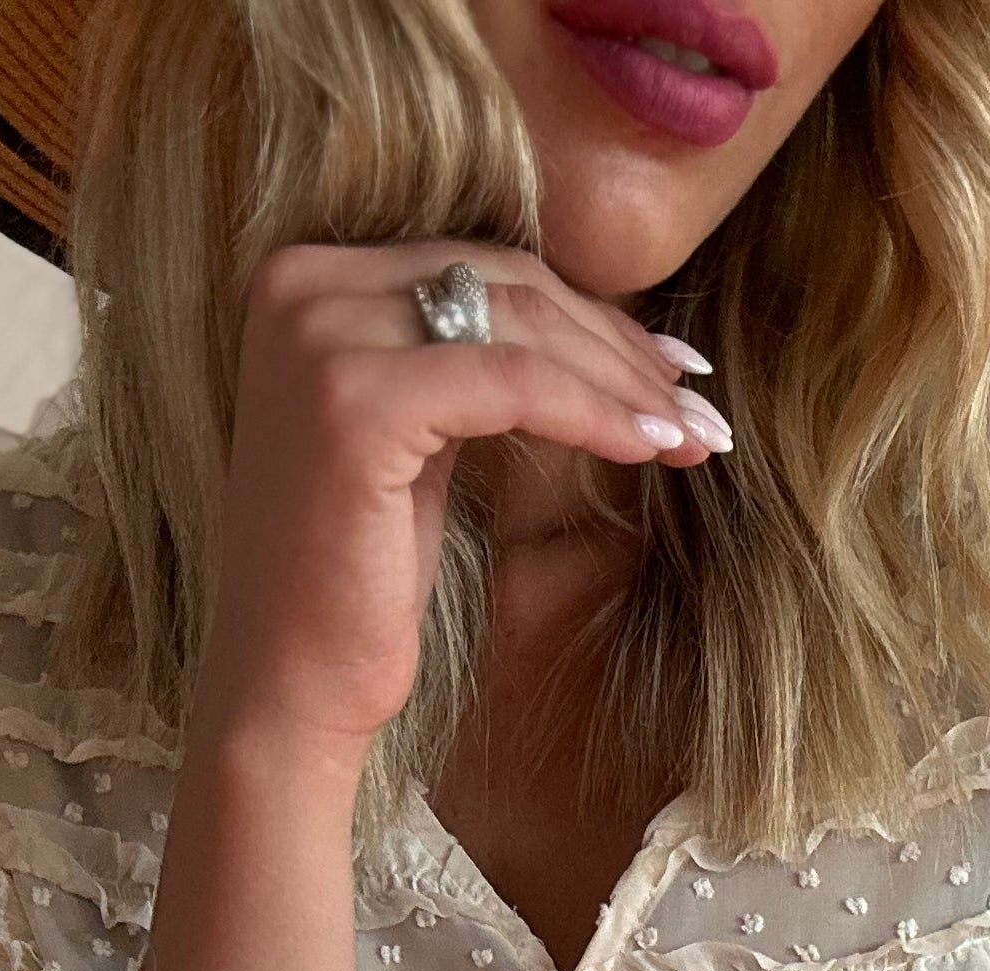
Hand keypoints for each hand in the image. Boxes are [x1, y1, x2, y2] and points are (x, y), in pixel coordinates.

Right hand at [191, 239, 722, 762]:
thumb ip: (471, 362)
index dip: (586, 315)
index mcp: (305, 280)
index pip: (477, 270)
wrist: (291, 682)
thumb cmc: (359, 579)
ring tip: (693, 435)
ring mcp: (321, 337)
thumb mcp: (420, 440)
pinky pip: (512, 386)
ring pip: (519, 328)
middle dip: (616, 346)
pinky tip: (651, 449)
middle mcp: (300, 287)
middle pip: (504, 284)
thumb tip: (594, 325)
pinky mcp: (357, 401)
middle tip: (697, 403)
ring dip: (622, 382)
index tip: (669, 366)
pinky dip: (593, 414)